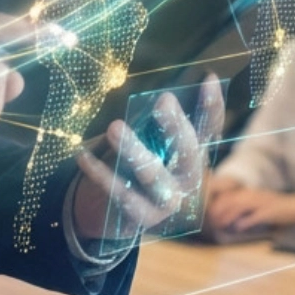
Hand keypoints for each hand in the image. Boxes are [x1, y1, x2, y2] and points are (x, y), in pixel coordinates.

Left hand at [72, 75, 223, 240]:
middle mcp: (187, 179)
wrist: (116, 212)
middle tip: (164, 100)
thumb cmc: (134, 162)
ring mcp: (168, 201)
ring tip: (114, 127)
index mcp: (193, 154)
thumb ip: (154, 123)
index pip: (209, 129)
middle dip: (176, 126)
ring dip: (133, 149)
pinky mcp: (142, 216)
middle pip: (188, 152)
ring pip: (152, 174)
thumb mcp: (147, 140)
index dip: (211, 107)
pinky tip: (82, 155)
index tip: (209, 78)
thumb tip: (156, 93)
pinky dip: (100, 174)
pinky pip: (120, 193)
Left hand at [203, 184, 294, 235]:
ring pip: (239, 208)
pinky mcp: (270, 212)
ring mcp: (262, 203)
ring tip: (220, 226)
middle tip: (211, 222)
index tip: (209, 214)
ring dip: (228, 217)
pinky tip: (238, 228)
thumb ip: (247, 211)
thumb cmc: (279, 209)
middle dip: (219, 211)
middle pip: (230, 201)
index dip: (217, 205)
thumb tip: (234, 222)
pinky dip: (245, 222)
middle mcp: (254, 196)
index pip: (229, 196)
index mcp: (251, 194)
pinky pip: (255, 216)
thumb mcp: (261, 205)